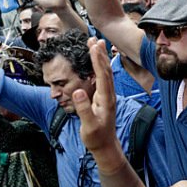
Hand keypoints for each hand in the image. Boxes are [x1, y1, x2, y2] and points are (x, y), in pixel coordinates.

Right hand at [73, 37, 116, 153]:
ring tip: (96, 44)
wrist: (106, 146)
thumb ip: (83, 109)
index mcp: (106, 100)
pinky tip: (96, 61)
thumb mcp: (88, 126)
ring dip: (101, 58)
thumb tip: (78, 91)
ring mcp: (108, 96)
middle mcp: (109, 95)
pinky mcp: (104, 98)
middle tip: (93, 39)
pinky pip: (102, 78)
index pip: (102, 76)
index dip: (97, 61)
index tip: (93, 47)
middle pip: (106, 70)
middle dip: (100, 54)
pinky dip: (99, 67)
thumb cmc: (96, 138)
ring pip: (105, 73)